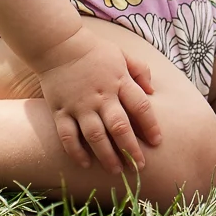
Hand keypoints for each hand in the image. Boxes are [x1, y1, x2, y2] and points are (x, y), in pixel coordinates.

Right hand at [34, 29, 161, 173]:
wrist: (58, 45)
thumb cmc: (94, 51)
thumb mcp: (122, 54)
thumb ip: (140, 71)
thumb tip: (152, 92)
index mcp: (119, 81)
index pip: (140, 106)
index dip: (150, 126)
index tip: (157, 142)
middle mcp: (101, 96)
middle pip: (120, 127)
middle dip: (131, 149)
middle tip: (139, 167)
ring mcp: (79, 105)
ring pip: (95, 136)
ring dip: (107, 156)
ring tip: (116, 171)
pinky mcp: (60, 111)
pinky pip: (68, 136)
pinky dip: (76, 152)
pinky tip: (86, 164)